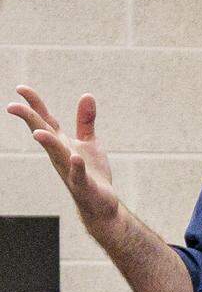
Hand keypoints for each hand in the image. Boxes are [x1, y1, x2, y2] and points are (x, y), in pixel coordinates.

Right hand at [5, 85, 119, 229]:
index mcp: (61, 144)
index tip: (20, 88)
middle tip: (12, 106)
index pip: (45, 121)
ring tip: (38, 132)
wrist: (99, 203)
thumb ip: (85, 120)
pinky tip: (75, 158)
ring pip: (57, 155)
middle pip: (44, 135)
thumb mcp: (88, 142)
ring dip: (48, 144)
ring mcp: (70, 170)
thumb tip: (86, 94)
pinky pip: (79, 175)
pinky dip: (77, 167)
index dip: (34, 104)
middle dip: (30, 120)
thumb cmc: (90, 172)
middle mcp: (61, 155)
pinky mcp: (84, 185)